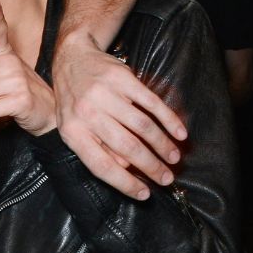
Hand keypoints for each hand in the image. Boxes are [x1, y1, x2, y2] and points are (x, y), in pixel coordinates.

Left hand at [51, 31, 186, 200]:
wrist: (72, 58)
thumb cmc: (74, 100)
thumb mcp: (73, 127)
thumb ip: (96, 148)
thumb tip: (126, 170)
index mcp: (72, 131)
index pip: (100, 165)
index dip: (125, 183)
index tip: (145, 194)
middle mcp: (86, 113)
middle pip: (127, 147)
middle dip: (151, 167)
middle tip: (167, 178)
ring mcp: (105, 94)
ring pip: (142, 127)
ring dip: (162, 146)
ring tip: (174, 158)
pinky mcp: (122, 79)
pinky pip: (152, 103)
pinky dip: (169, 120)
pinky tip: (180, 133)